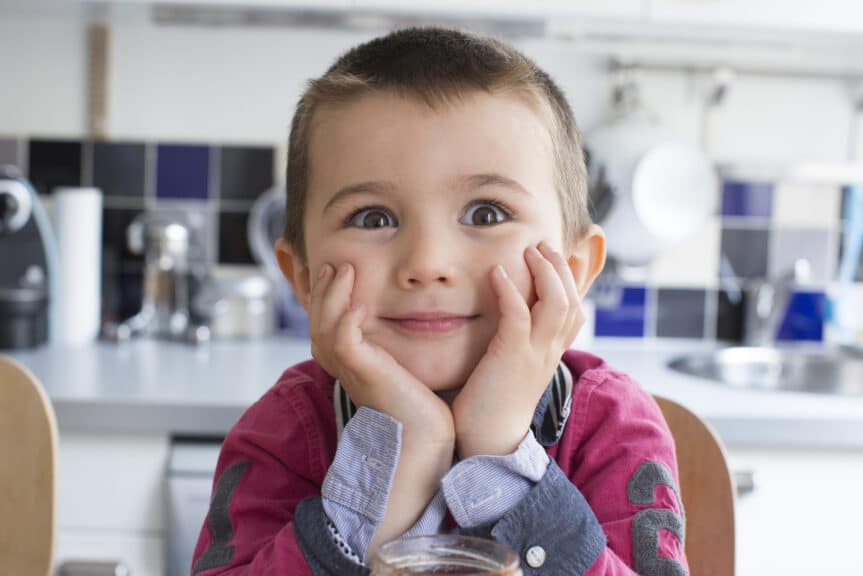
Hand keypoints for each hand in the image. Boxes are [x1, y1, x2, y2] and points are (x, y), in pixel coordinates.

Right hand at [309, 263, 452, 440]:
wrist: (426, 444)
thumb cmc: (423, 411)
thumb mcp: (405, 371)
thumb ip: (399, 352)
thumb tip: (413, 326)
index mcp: (353, 365)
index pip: (328, 325)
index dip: (327, 298)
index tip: (337, 273)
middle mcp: (346, 367)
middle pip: (318, 322)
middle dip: (324, 290)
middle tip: (335, 265)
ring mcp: (352, 371)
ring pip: (324, 327)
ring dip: (333, 296)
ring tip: (344, 270)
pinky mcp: (364, 375)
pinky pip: (343, 342)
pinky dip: (346, 320)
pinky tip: (359, 306)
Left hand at [452, 242, 585, 457]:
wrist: (486, 444)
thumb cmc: (490, 408)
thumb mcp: (510, 371)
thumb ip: (514, 348)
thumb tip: (505, 328)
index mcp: (550, 356)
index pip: (575, 313)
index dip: (572, 283)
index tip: (561, 257)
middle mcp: (549, 354)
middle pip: (572, 302)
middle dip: (560, 269)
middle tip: (543, 246)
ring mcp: (534, 356)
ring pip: (557, 304)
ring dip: (544, 273)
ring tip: (529, 251)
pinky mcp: (512, 359)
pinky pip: (519, 315)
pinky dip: (510, 290)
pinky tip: (496, 273)